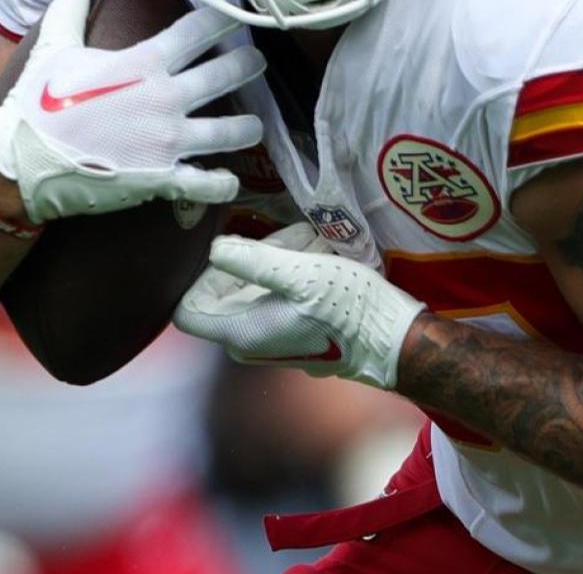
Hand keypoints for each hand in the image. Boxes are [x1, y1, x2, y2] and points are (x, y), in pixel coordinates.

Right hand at [0, 0, 264, 221]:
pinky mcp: (163, 179)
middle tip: (256, 62)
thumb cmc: (38, 104)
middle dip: (247, 65)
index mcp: (144, 63)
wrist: (25, 161)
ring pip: (230, 132)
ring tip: (255, 125)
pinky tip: (229, 179)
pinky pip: (208, 183)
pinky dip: (222, 183)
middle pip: (225, 74)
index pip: (197, 31)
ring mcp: (169, 141)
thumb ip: (69, 15)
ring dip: (247, 127)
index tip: (238, 12)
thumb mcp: (53, 50)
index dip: (222, 18)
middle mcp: (166, 99)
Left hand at [174, 224, 426, 389]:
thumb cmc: (348, 310)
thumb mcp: (302, 275)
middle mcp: (249, 342)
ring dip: (281, 259)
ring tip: (315, 242)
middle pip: (227, 291)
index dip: (201, 278)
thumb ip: (253, 261)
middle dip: (254, 257)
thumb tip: (214, 249)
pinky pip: (278, 296)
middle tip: (292, 240)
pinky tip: (321, 255)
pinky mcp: (293, 333)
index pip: (189, 310)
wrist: (393, 340)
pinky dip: (294, 272)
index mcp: (242, 333)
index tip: (232, 252)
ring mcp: (272, 340)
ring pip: (257, 288)